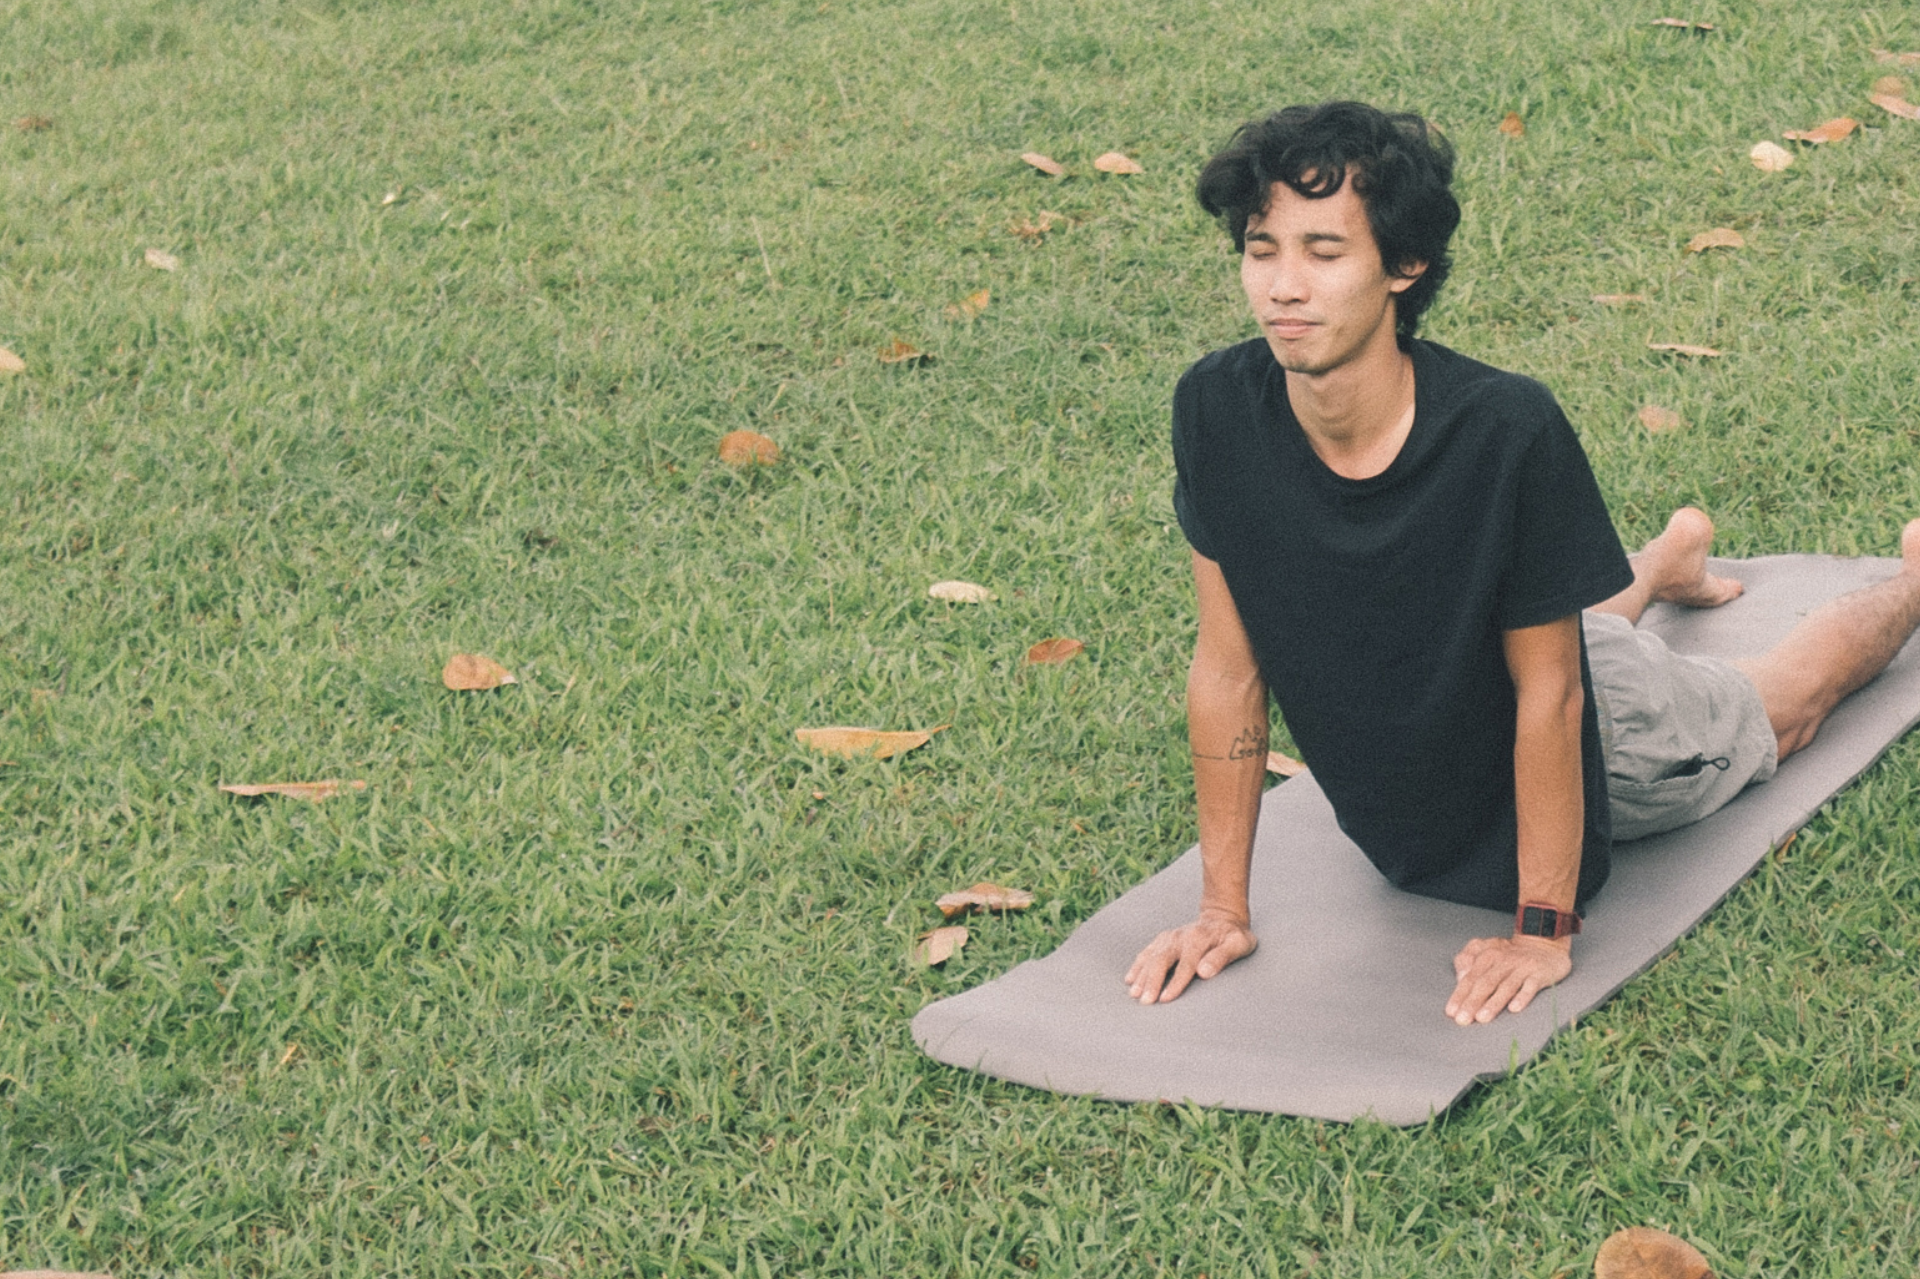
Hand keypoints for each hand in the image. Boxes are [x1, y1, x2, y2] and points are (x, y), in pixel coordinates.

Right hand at [1124, 913, 1257, 1004]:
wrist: (1222, 918)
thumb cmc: (1233, 937)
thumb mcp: (1239, 944)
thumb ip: (1222, 957)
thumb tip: (1203, 973)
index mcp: (1199, 940)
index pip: (1185, 965)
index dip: (1175, 983)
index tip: (1165, 999)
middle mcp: (1180, 937)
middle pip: (1162, 960)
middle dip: (1152, 982)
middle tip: (1144, 1001)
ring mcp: (1169, 937)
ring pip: (1151, 957)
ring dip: (1141, 976)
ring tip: (1134, 994)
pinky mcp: (1163, 939)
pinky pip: (1146, 952)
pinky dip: (1137, 966)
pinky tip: (1130, 979)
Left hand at [1445, 935, 1572, 1025]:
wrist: (1545, 944)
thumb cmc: (1509, 954)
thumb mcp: (1485, 949)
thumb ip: (1468, 959)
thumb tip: (1459, 977)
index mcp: (1488, 955)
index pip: (1470, 977)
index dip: (1460, 994)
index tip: (1451, 1012)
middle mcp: (1504, 960)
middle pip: (1485, 983)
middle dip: (1472, 1002)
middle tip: (1462, 1020)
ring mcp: (1523, 967)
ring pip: (1506, 986)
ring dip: (1493, 1003)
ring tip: (1482, 1018)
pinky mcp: (1540, 974)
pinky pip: (1531, 986)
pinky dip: (1522, 997)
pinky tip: (1514, 1009)